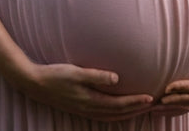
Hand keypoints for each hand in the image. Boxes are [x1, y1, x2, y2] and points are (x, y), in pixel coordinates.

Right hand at [17, 62, 154, 121]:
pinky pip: (103, 116)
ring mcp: (84, 111)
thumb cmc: (55, 75)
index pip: (120, 104)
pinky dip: (115, 116)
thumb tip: (117, 79)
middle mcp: (89, 109)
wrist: (35, 84)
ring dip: (128, 113)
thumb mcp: (76, 72)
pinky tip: (118, 112)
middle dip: (137, 109)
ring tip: (141, 109)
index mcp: (90, 100)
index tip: (151, 98)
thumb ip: (97, 75)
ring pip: (112, 117)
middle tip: (153, 105)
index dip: (136, 102)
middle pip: (119, 113)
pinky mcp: (80, 109)